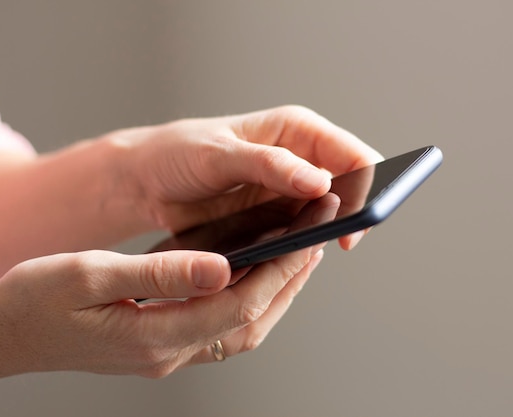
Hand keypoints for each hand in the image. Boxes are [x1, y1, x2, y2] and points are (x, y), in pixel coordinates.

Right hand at [0, 244, 322, 380]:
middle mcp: (170, 353)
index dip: (280, 267)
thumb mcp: (88, 275)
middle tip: (318, 235)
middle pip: (251, 319)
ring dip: (276, 290)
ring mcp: (167, 354)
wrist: (3, 336)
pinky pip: (222, 325)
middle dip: (291, 277)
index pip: (239, 302)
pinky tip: (256, 271)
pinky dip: (249, 298)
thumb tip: (222, 265)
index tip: (308, 230)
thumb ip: (158, 272)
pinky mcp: (162, 346)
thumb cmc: (34, 301)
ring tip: (299, 251)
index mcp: (154, 336)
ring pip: (243, 327)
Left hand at [115, 105, 381, 248]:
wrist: (146, 182)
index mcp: (297, 130)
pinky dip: (299, 247)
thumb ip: (270, 165)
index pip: (354, 156)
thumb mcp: (220, 154)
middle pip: (350, 189)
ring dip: (322, 235)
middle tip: (335, 243)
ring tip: (299, 251)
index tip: (353, 223)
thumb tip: (321, 182)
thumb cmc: (177, 154)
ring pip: (328, 216)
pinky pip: (302, 233)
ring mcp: (289, 191)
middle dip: (349, 216)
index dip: (366, 188)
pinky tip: (283, 256)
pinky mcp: (275, 216)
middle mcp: (300, 159)